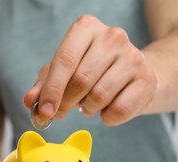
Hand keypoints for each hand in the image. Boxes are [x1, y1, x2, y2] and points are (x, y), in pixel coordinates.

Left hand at [23, 15, 157, 125]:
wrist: (135, 75)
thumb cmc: (94, 71)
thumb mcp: (65, 72)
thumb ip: (45, 84)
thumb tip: (30, 101)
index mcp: (87, 28)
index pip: (65, 60)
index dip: (51, 90)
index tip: (43, 111)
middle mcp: (113, 37)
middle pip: (81, 80)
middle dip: (66, 103)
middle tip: (61, 112)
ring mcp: (134, 57)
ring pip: (99, 97)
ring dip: (88, 109)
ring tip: (89, 103)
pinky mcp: (147, 80)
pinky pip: (119, 110)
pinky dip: (107, 117)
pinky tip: (108, 107)